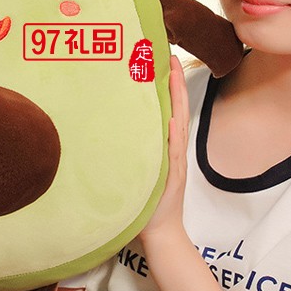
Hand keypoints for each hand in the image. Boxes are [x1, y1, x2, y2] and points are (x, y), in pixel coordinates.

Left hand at [140, 55, 189, 245]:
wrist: (160, 233)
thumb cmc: (146, 203)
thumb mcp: (139, 170)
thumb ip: (135, 150)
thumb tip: (112, 127)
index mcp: (166, 147)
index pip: (169, 110)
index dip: (169, 86)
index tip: (163, 61)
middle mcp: (173, 150)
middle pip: (177, 110)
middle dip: (175, 83)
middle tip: (170, 57)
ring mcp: (174, 162)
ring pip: (177, 124)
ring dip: (176, 100)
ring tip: (172, 75)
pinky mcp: (170, 178)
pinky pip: (173, 153)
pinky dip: (174, 137)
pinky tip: (172, 119)